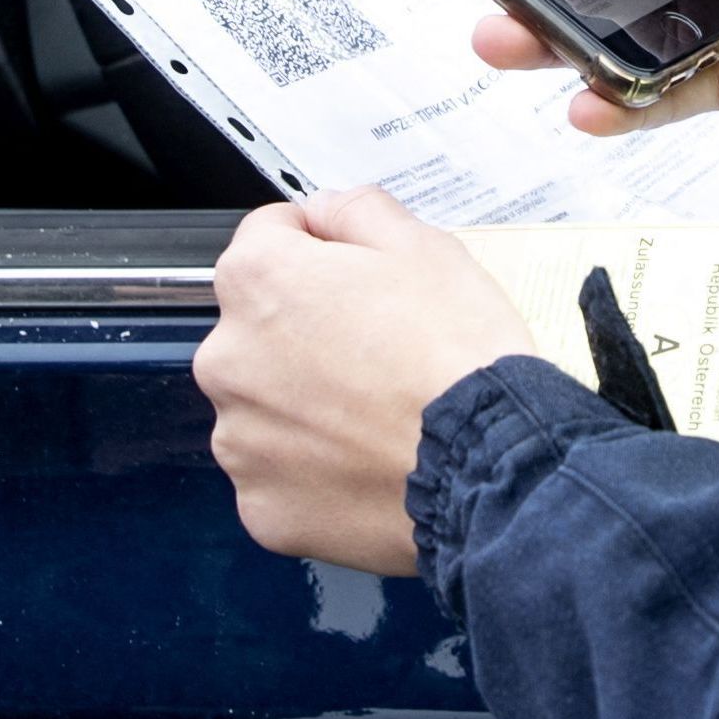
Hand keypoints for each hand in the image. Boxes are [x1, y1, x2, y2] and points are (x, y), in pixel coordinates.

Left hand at [194, 189, 536, 575]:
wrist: (489, 464)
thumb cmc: (459, 357)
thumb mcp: (424, 245)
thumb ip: (357, 211)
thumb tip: (324, 212)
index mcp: (257, 281)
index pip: (267, 239)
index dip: (321, 250)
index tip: (357, 278)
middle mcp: (228, 359)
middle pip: (260, 330)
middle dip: (307, 335)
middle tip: (379, 354)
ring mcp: (240, 441)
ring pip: (266, 409)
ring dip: (305, 407)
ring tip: (377, 416)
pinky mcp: (261, 507)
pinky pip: (279, 478)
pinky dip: (313, 474)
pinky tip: (366, 462)